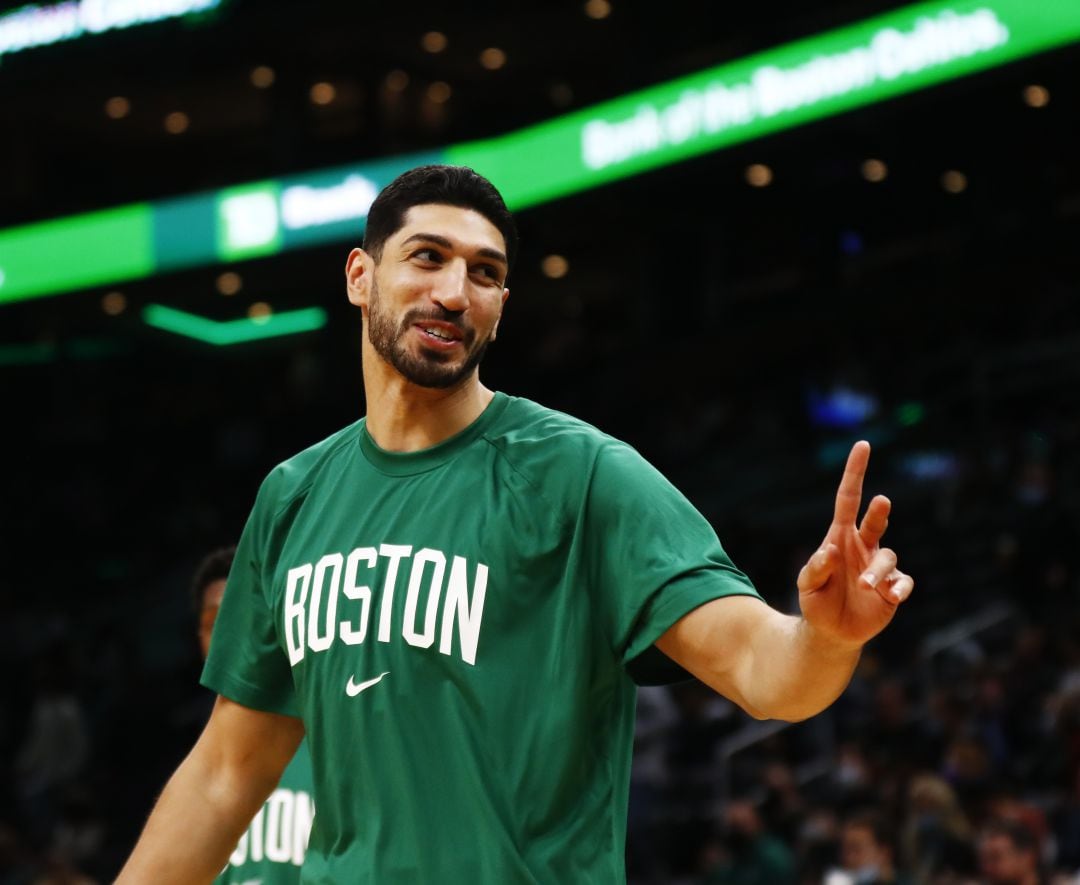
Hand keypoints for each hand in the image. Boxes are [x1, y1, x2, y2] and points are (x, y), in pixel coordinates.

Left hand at [796, 441, 913, 647]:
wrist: (832, 632)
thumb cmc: (817, 601)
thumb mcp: (807, 585)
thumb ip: (816, 568)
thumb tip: (831, 550)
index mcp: (840, 537)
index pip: (848, 498)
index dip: (856, 472)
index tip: (863, 445)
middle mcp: (863, 546)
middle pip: (876, 520)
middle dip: (880, 511)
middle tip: (882, 501)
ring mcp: (879, 566)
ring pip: (888, 557)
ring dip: (877, 571)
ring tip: (864, 586)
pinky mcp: (893, 588)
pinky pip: (903, 582)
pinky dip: (899, 588)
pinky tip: (890, 596)